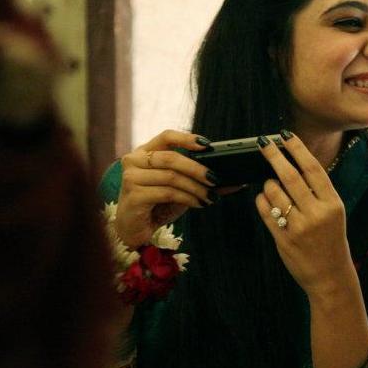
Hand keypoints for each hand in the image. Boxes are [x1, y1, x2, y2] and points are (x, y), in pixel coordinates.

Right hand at [114, 130, 216, 246]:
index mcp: (144, 152)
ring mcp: (131, 178)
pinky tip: (198, 203)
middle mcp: (134, 161)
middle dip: (197, 168)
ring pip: (171, 177)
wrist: (134, 230)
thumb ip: (202, 182)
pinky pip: (167, 193)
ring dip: (195, 187)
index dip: (187, 139)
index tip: (207, 145)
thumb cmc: (158, 205)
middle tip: (215, 179)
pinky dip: (187, 198)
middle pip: (171, 158)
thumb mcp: (181, 189)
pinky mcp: (133, 196)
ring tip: (210, 196)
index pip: (166, 136)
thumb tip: (236, 182)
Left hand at [254, 132, 355, 299]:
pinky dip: (262, 200)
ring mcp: (299, 227)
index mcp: (332, 203)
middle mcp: (316, 213)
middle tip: (264, 143)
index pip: (312, 168)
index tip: (285, 135)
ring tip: (271, 185)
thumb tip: (293, 162)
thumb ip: (317, 191)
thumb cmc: (331, 239)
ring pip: (274, 192)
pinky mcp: (283, 239)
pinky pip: (265, 211)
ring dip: (268, 183)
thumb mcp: (333, 212)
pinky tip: (265, 198)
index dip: (297, 149)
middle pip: (290, 176)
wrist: (330, 276)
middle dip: (274, 155)